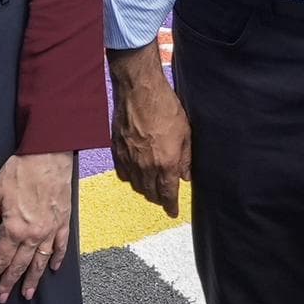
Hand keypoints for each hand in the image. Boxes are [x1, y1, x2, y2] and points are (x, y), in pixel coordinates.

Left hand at [0, 150, 73, 301]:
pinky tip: (52, 268)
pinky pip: (60, 246)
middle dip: (9, 282)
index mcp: (14, 228)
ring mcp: (50, 230)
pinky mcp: (63, 222)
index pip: (1, 258)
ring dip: (33, 279)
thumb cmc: (20, 171)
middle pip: (20, 265)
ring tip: (28, 293)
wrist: (48, 155)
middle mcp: (33, 234)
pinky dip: (57, 259)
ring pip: (40, 261)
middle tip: (3, 297)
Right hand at [109, 43, 189, 216]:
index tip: (172, 212)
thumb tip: (185, 175)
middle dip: (159, 198)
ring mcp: (129, 159)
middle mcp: (146, 166)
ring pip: (136, 185)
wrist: (140, 91)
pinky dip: (130, 178)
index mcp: (166, 163)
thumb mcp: (186, 133)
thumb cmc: (166, 108)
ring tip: (151, 189)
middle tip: (164, 199)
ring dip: (145, 190)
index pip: (168, 193)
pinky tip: (135, 175)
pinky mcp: (118, 149)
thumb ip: (185, 158)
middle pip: (151, 192)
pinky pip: (123, 172)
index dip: (170, 205)